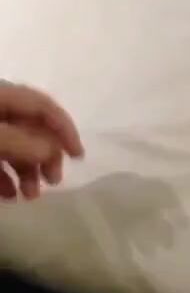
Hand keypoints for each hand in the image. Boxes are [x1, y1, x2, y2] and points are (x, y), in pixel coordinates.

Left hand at [0, 83, 83, 201]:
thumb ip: (21, 142)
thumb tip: (52, 150)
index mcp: (4, 96)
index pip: (44, 106)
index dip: (65, 129)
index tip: (79, 157)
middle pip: (32, 129)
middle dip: (46, 157)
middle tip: (54, 181)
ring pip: (15, 147)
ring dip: (28, 172)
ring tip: (31, 196)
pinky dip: (6, 177)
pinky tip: (11, 196)